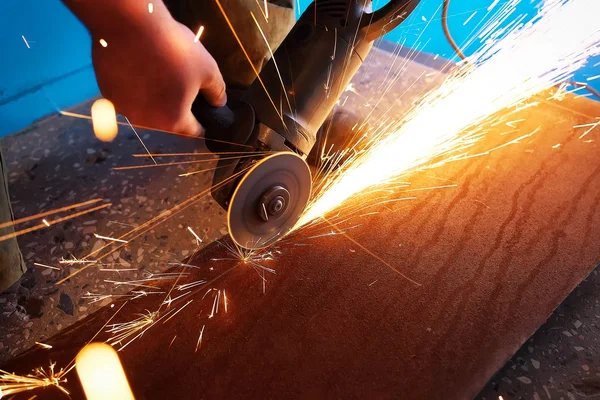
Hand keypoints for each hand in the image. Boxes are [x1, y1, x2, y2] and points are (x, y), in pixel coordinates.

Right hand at [90, 6, 225, 136]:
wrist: (130, 25)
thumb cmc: (173, 49)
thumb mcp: (208, 69)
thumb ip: (216, 92)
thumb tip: (218, 103)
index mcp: (172, 121)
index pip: (193, 131)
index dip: (202, 122)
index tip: (204, 112)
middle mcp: (146, 121)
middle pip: (168, 120)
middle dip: (177, 105)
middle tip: (180, 82)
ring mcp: (123, 109)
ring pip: (146, 108)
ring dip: (154, 97)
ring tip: (159, 72)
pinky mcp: (108, 93)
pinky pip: (128, 95)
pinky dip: (135, 87)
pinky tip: (139, 67)